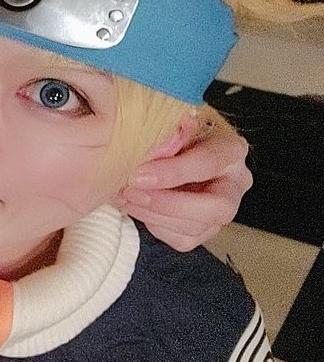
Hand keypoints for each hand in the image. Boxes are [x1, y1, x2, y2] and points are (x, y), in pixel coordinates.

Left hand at [120, 116, 252, 251]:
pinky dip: (156, 226)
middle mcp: (235, 182)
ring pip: (197, 226)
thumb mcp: (168, 122)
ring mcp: (223, 209)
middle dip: (169, 204)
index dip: (174, 172)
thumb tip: (168, 132)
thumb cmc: (168, 133)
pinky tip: (136, 208)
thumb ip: (169, 126)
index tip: (139, 175)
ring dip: (155, 215)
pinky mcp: (206, 228)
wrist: (164, 151)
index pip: (209, 162)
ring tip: (125, 197)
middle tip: (131, 192)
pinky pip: (183, 239)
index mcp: (230, 149)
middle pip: (216, 207)